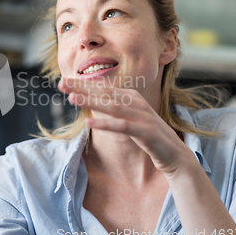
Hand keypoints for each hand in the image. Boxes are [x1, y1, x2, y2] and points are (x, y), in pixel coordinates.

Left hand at [58, 77, 193, 175]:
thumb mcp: (127, 118)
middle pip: (104, 93)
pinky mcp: (145, 131)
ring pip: (111, 106)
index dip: (82, 84)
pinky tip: (89, 122)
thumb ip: (111, 108)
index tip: (63, 81)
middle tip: (61, 83)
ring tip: (72, 99)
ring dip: (90, 102)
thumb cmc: (147, 135)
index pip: (102, 88)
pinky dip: (105, 123)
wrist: (174, 153)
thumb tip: (90, 101)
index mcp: (130, 97)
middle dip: (81, 88)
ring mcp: (141, 116)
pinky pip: (122, 126)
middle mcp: (135, 102)